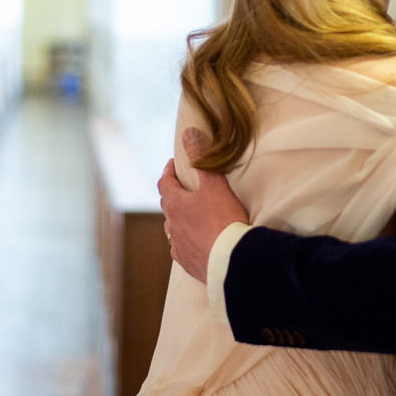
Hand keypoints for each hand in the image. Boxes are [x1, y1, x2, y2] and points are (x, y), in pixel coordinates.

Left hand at [157, 128, 251, 283]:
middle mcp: (172, 225)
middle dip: (174, 194)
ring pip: (173, 229)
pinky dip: (186, 242)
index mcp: (175, 204)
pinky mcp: (188, 263)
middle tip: (184, 187)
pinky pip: (182, 249)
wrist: (230, 260)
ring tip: (190, 216)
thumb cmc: (222, 219)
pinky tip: (193, 243)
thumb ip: (201, 157)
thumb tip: (188, 132)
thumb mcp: (214, 183)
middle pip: (168, 206)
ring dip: (179, 220)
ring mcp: (179, 246)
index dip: (168, 171)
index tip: (173, 164)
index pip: (165, 183)